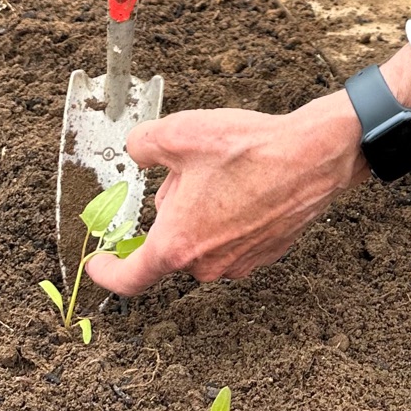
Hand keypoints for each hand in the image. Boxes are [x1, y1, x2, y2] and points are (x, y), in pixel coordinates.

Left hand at [85, 46, 410, 290]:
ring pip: (203, 238)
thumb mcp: (180, 133)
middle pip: (171, 242)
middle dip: (171, 209)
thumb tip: (135, 150)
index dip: (107, 272)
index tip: (96, 264)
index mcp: (178, 244)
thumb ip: (143, 145)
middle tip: (187, 169)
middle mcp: (207, 264)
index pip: (130, 277)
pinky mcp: (266, 253)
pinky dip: (231, 214)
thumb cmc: (249, 149)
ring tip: (224, 170)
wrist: (314, 156)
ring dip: (203, 210)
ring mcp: (239, 262)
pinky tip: (247, 181)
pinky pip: (233, 237)